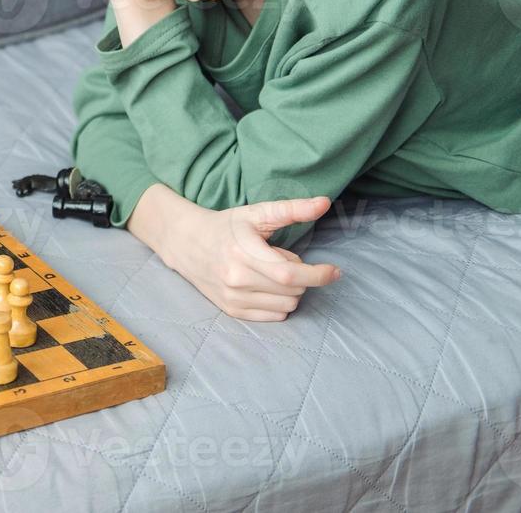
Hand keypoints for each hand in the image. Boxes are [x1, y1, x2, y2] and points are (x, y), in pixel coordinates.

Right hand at [162, 196, 341, 320]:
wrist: (186, 242)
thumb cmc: (226, 226)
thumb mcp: (256, 213)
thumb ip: (292, 209)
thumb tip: (324, 203)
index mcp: (243, 253)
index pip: (290, 274)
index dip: (318, 275)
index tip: (334, 271)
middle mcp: (236, 279)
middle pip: (293, 291)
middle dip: (301, 276)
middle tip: (282, 259)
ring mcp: (233, 298)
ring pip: (287, 306)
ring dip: (291, 291)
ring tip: (271, 273)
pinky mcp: (232, 310)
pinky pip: (274, 316)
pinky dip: (279, 303)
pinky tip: (266, 286)